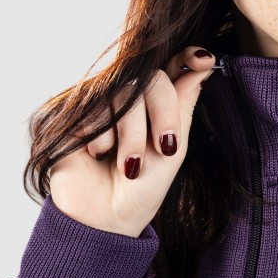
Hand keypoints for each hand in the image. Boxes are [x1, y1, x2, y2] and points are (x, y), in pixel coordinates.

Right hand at [49, 46, 216, 236]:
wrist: (102, 220)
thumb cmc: (140, 190)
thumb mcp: (173, 149)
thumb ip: (183, 106)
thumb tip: (204, 66)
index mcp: (156, 105)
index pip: (173, 67)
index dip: (188, 57)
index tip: (205, 60)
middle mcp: (128, 98)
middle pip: (153, 78)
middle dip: (164, 115)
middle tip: (165, 148)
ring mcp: (99, 102)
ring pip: (124, 93)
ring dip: (131, 135)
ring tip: (126, 166)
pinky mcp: (72, 111)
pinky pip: (94, 105)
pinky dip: (102, 135)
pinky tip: (97, 155)